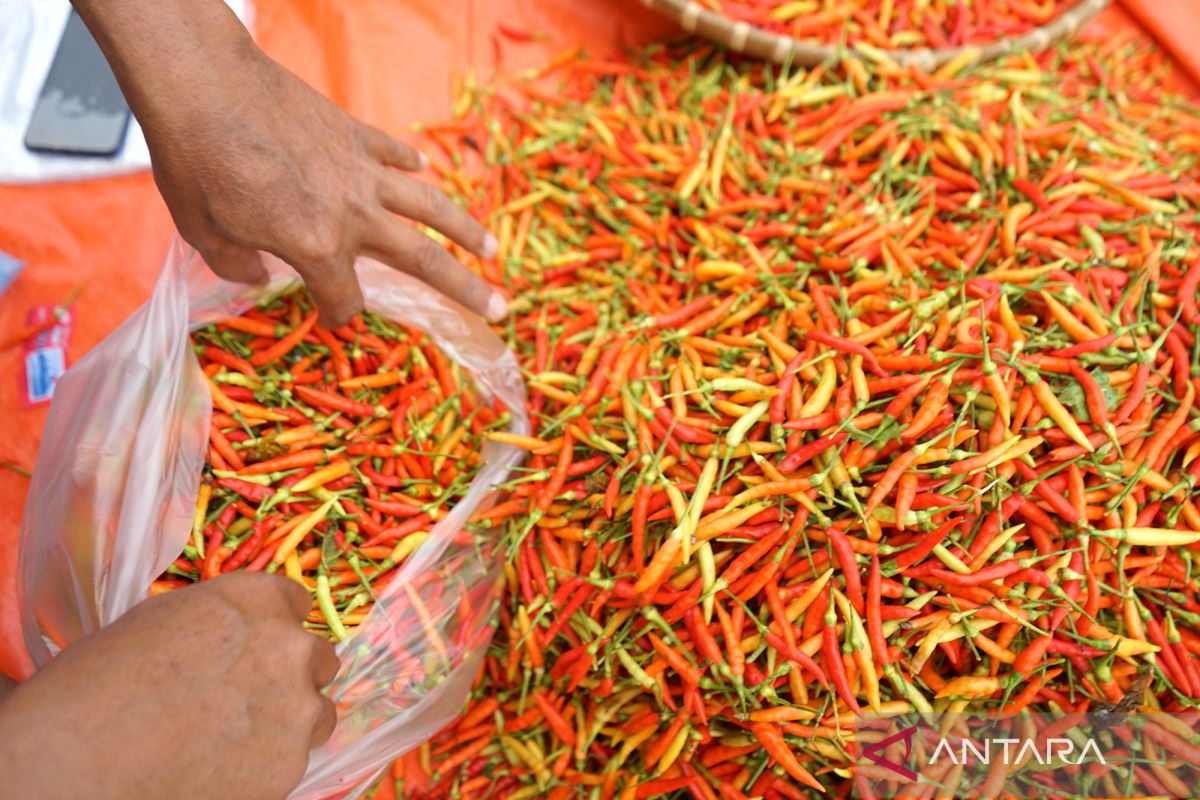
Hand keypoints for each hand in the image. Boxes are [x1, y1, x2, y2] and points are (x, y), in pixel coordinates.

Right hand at [0, 573, 337, 799]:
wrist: (77, 759)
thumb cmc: (97, 683)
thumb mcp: (159, 620)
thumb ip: (218, 622)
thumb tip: (231, 635)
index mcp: (255, 599)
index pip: (295, 602)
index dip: (276, 625)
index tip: (261, 644)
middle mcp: (288, 646)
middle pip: (317, 657)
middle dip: (290, 675)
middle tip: (248, 697)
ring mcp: (295, 708)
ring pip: (317, 712)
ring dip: (290, 721)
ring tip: (236, 738)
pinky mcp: (289, 764)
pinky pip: (293, 759)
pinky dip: (268, 764)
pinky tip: (222, 768)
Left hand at [73, 1, 503, 327]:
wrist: (205, 86)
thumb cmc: (197, 165)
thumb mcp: (205, 233)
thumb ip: (239, 264)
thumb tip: (259, 273)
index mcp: (317, 247)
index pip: (346, 298)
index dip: (339, 313)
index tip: (332, 316)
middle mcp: (354, 214)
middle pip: (424, 261)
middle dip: (464, 291)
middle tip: (499, 308)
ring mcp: (361, 170)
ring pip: (430, 205)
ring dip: (466, 230)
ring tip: (492, 250)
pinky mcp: (354, 133)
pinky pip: (395, 155)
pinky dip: (411, 165)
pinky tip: (425, 170)